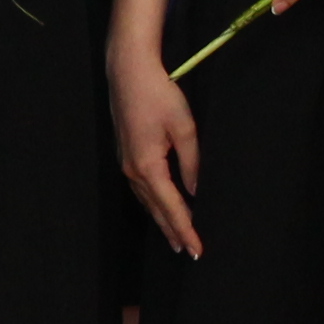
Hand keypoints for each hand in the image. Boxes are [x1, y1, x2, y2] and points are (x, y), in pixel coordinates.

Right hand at [110, 39, 201, 257]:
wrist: (128, 72)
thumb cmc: (158, 95)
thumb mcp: (184, 127)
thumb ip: (192, 163)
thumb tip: (196, 191)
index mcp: (148, 167)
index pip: (172, 207)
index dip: (186, 229)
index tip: (197, 249)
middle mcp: (133, 171)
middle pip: (156, 210)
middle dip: (173, 232)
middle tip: (189, 252)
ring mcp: (126, 163)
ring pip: (147, 201)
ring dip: (162, 220)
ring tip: (176, 238)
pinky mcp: (126, 154)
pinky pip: (141, 189)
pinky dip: (153, 203)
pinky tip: (160, 206)